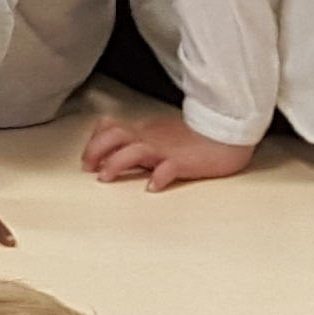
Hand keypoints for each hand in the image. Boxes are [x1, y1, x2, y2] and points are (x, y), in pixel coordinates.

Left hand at [81, 114, 257, 189]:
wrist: (227, 133)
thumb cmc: (195, 137)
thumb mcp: (161, 134)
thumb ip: (140, 140)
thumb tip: (117, 150)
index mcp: (145, 131)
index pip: (111, 128)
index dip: (94, 141)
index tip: (87, 157)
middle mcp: (150, 138)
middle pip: (115, 136)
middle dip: (96, 151)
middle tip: (89, 167)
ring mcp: (166, 150)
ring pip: (135, 151)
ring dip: (116, 163)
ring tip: (106, 177)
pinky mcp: (184, 162)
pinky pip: (168, 169)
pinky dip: (158, 177)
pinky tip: (152, 186)